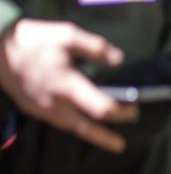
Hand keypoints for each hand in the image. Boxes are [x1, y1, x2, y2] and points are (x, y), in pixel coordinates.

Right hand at [0, 19, 135, 152]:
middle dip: (110, 129)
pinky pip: (61, 123)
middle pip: (88, 127)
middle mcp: (54, 103)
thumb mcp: (66, 35)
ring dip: (95, 133)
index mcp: (66, 84)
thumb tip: (118, 59)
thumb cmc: (32, 41)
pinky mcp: (34, 110)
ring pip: (74, 128)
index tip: (135, 107)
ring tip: (112, 138)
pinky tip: (87, 123)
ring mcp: (42, 110)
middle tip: (129, 123)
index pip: (101, 108)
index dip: (121, 111)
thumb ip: (94, 47)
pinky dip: (77, 126)